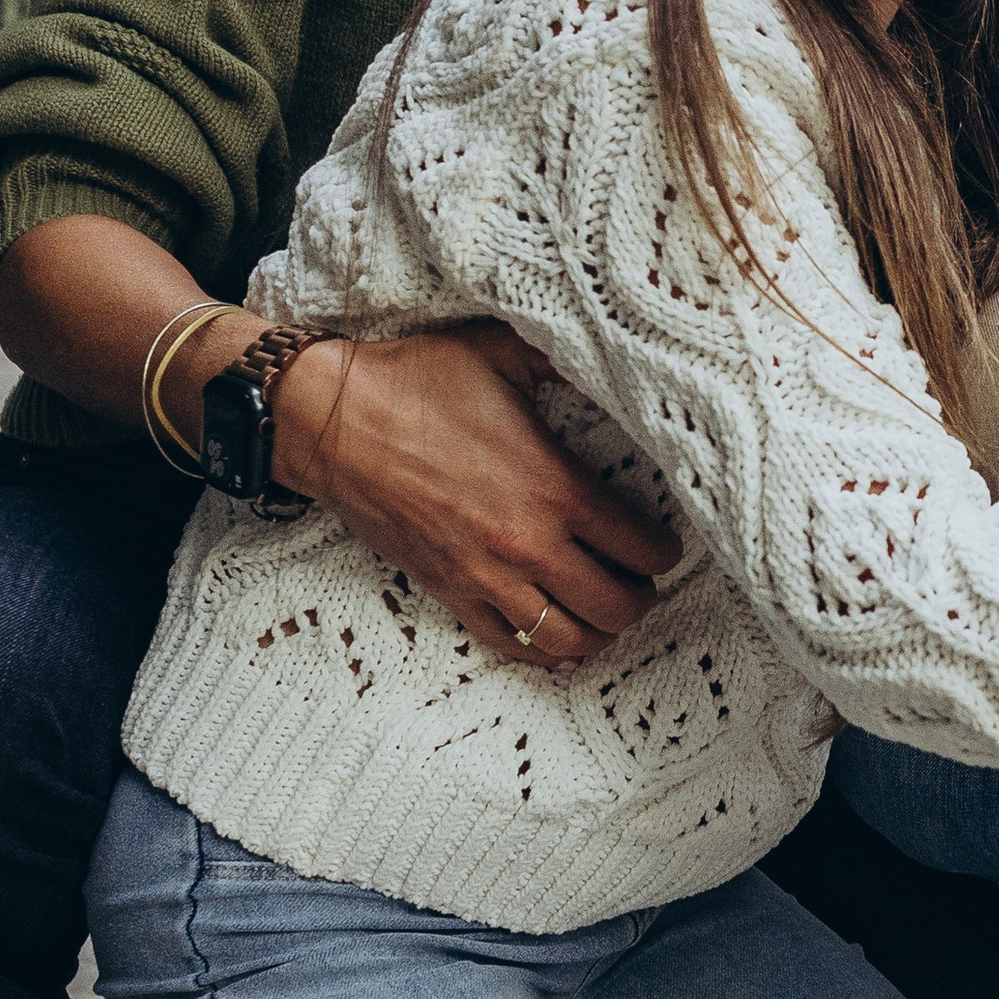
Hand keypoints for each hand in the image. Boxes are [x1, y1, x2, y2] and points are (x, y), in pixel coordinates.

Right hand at [270, 323, 677, 673]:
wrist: (332, 419)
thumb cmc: (417, 381)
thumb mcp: (505, 352)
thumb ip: (567, 357)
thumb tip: (613, 348)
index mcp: (556, 487)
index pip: (644, 547)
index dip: (665, 549)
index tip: (664, 540)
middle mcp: (528, 544)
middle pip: (617, 606)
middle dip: (641, 596)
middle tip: (640, 577)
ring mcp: (487, 577)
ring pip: (570, 640)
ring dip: (599, 629)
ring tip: (604, 607)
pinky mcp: (448, 593)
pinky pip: (511, 646)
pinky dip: (543, 650)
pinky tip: (557, 633)